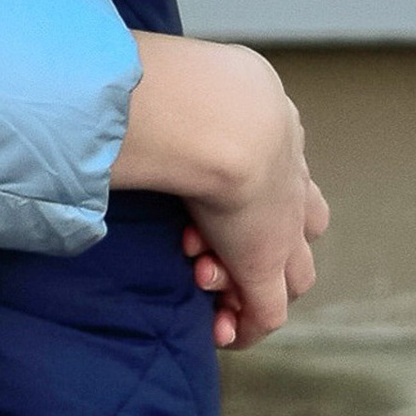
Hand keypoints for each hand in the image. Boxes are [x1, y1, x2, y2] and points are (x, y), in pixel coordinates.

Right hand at [113, 35, 327, 349]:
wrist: (225, 120)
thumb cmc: (190, 91)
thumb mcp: (188, 81)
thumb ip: (160, 91)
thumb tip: (113, 88)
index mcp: (273, 132)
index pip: (286, 171)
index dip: (254, 192)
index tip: (212, 200)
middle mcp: (289, 182)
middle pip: (302, 225)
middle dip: (264, 241)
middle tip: (212, 241)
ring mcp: (283, 230)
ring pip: (291, 273)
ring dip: (248, 284)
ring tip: (205, 280)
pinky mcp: (265, 267)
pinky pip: (267, 313)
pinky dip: (247, 327)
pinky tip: (224, 334)